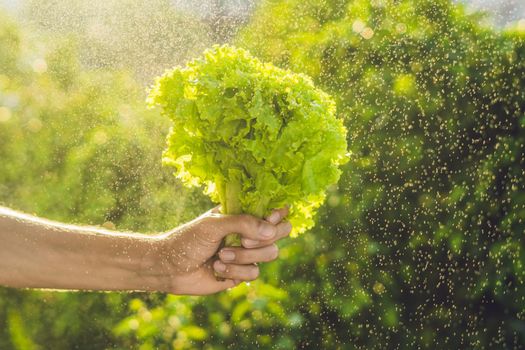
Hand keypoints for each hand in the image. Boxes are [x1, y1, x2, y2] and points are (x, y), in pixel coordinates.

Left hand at [148, 207, 291, 294]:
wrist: (169, 268)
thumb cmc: (188, 240)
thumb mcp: (214, 225)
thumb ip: (243, 223)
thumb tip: (271, 230)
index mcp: (242, 215)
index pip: (271, 211)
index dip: (277, 215)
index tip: (270, 217)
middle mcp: (248, 233)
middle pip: (278, 234)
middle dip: (261, 240)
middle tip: (243, 241)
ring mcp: (246, 254)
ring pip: (268, 254)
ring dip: (243, 257)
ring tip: (220, 255)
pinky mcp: (241, 274)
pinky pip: (253, 274)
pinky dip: (234, 271)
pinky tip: (216, 268)